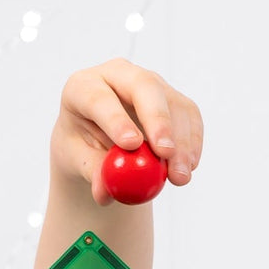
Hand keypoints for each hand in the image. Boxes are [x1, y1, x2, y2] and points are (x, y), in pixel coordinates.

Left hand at [50, 57, 202, 206]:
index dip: (116, 119)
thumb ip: (91, 172)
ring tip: (179, 177)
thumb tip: (105, 193)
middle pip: (144, 86)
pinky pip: (189, 115)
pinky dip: (191, 142)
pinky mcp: (172, 97)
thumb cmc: (81, 148)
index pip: (99, 97)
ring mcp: (149, 82)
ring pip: (172, 103)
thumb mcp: (78, 161)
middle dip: (158, 120)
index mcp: (83, 87)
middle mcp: (118, 75)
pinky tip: (188, 166)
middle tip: (165, 152)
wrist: (96, 144)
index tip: (131, 145)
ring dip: (180, 142)